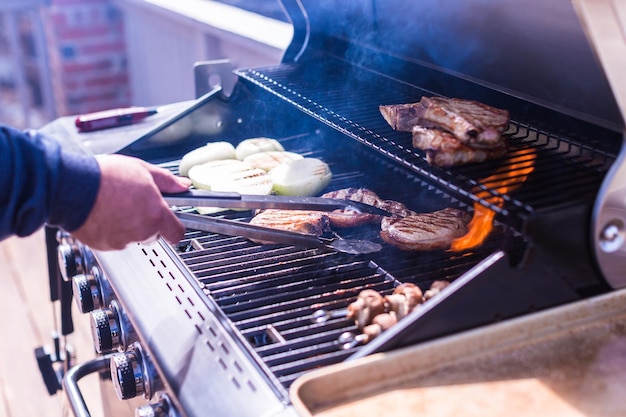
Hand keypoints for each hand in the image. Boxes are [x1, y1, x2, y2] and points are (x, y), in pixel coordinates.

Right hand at [71, 154, 190, 249]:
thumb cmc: (104, 177)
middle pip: (154, 234)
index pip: (177, 233)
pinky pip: (113, 239)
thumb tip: (182, 185)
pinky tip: (104, 213)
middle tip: (136, 204)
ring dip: (129, 225)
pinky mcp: (103, 245)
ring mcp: (121, 241)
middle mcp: (141, 232)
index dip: (175, 227)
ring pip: (133, 237)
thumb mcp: (142, 170)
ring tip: (116, 205)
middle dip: (149, 222)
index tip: (173, 222)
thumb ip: (167, 181)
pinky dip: (111, 230)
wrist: (71, 186)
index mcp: (155, 214)